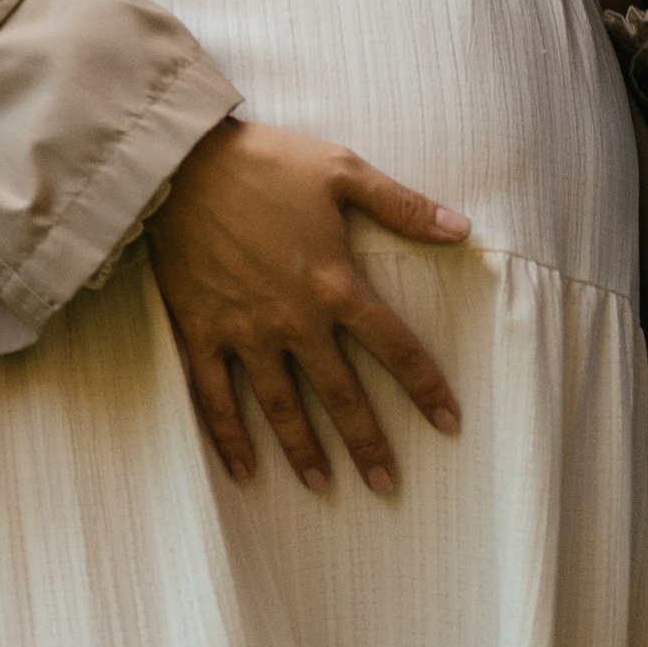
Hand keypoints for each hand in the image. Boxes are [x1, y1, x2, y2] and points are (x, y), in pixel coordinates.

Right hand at [145, 118, 467, 498]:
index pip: (395, 347)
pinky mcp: (203, 333)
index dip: (426, 387)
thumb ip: (404, 205)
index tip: (449, 423)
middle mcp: (295, 320)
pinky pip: (217, 398)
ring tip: (322, 484)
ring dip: (304, 450)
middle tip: (386, 485)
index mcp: (335, 283)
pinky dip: (229, 438)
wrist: (183, 163)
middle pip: (341, 394)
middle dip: (367, 443)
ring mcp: (246, 332)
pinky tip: (244, 470)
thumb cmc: (268, 161)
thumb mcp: (343, 170)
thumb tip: (463, 228)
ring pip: (282, 407)